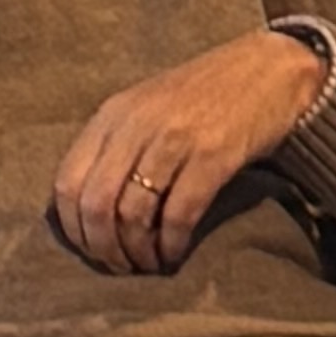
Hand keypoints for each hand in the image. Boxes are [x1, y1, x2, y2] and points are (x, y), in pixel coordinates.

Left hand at [51, 31, 323, 274]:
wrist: (268, 69)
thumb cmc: (203, 96)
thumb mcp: (146, 110)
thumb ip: (116, 147)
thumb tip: (88, 212)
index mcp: (112, 114)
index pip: (67, 182)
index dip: (74, 229)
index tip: (92, 251)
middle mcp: (136, 124)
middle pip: (96, 205)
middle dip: (103, 248)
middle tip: (121, 267)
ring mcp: (174, 138)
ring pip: (133, 214)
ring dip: (138, 253)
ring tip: (150, 264)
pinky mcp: (213, 155)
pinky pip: (178, 215)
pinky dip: (171, 245)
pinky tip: (175, 255)